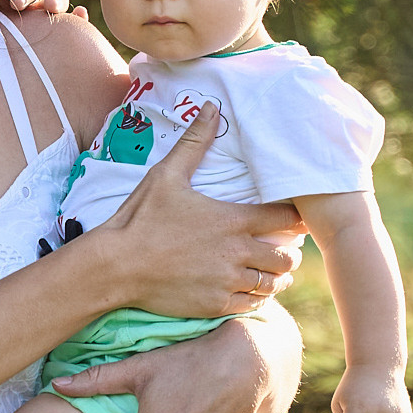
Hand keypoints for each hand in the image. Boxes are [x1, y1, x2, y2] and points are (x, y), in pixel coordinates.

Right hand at [76, 103, 302, 318]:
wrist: (115, 267)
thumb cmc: (140, 219)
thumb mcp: (166, 175)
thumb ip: (195, 142)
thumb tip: (211, 107)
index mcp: (232, 220)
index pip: (285, 219)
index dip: (296, 219)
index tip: (297, 220)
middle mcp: (237, 253)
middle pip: (286, 257)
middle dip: (288, 253)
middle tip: (283, 249)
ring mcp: (227, 281)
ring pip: (272, 284)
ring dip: (276, 277)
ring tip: (272, 273)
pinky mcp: (215, 305)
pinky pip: (252, 305)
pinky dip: (256, 299)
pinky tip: (250, 291)